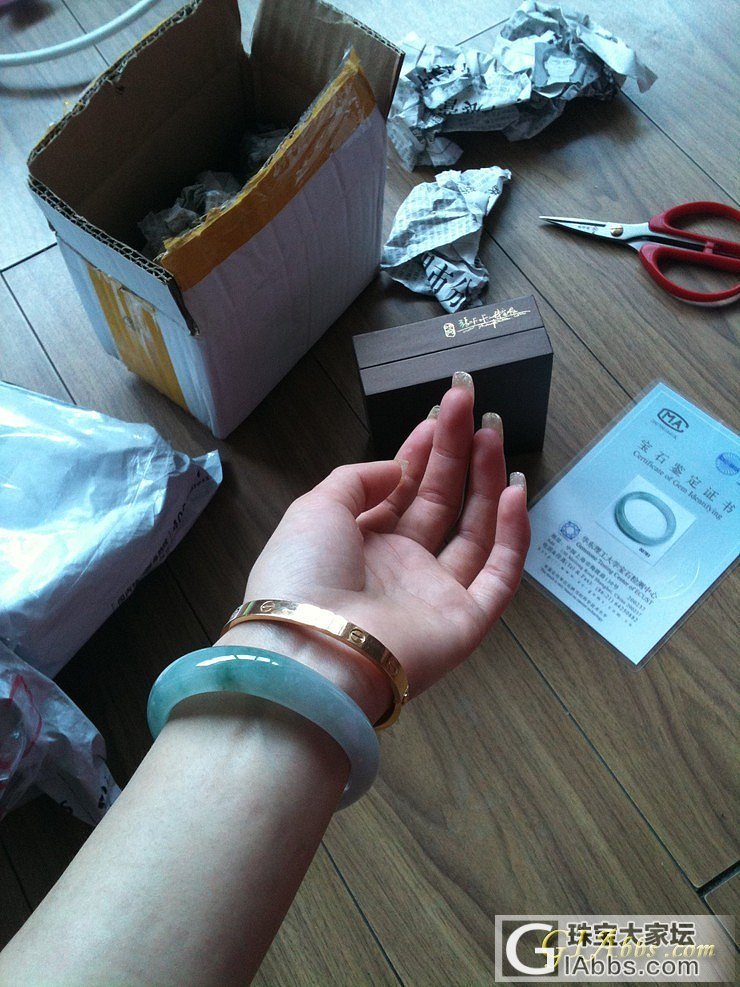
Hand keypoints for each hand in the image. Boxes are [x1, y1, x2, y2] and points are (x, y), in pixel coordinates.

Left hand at [220, 374, 529, 720]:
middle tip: (472, 404)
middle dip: (456, 452)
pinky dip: (512, 535)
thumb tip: (399, 470)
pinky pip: (498, 574)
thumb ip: (356, 480)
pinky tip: (515, 491)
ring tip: (493, 433)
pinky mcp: (465, 622)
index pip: (401, 490)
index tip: (439, 412)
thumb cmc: (304, 574)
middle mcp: (399, 566)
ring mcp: (434, 594)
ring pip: (473, 530)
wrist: (314, 651)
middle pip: (439, 501)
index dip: (421, 451)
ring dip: (486, 481)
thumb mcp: (315, 509)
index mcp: (359, 543)